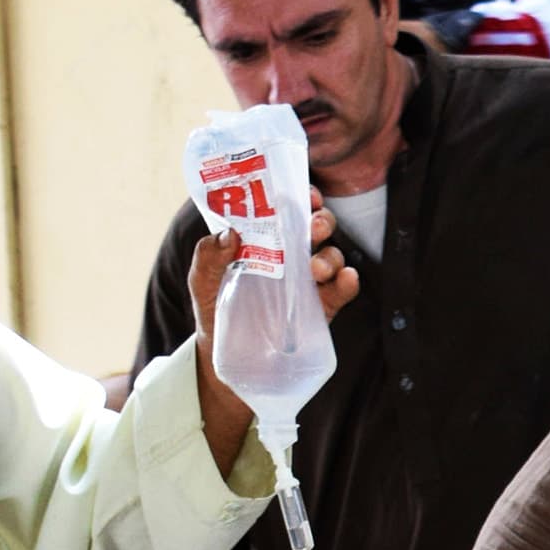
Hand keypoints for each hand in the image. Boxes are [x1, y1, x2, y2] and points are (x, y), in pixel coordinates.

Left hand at [186, 186, 357, 341]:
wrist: (225, 355)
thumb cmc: (214, 309)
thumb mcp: (202, 280)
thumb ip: (208, 256)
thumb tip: (228, 234)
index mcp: (265, 240)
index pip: (288, 210)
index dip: (301, 196)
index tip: (304, 194)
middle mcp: (291, 256)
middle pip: (317, 228)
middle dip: (321, 221)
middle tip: (313, 228)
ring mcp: (308, 282)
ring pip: (332, 256)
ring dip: (331, 256)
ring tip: (316, 268)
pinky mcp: (321, 308)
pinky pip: (342, 291)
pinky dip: (348, 282)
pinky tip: (346, 278)